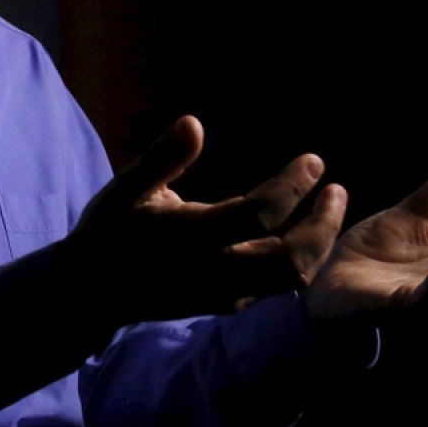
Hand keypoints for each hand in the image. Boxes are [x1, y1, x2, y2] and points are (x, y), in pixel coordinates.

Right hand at [68, 115, 344, 323]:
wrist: (92, 291)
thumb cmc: (108, 230)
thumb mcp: (126, 189)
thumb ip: (163, 158)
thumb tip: (194, 122)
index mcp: (190, 237)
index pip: (260, 214)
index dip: (293, 186)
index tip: (314, 161)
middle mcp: (212, 271)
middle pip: (291, 258)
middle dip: (323, 224)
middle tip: (336, 191)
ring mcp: (222, 293)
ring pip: (290, 280)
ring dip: (317, 245)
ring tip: (326, 210)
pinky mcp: (224, 304)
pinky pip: (276, 289)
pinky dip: (298, 262)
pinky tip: (301, 233)